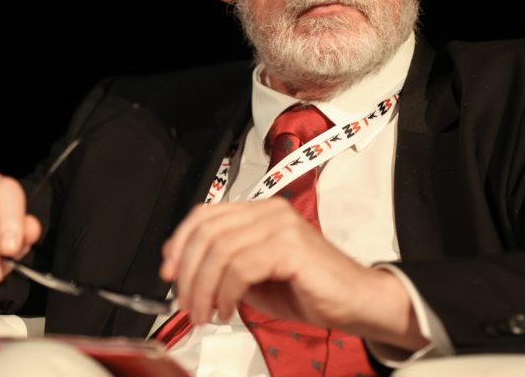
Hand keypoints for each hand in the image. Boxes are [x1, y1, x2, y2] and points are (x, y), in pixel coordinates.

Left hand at [159, 200, 424, 349]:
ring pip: (220, 251)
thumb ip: (224, 267)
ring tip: (206, 313)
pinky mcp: (289, 247)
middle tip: (185, 303)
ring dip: (203, 288)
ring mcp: (280, 226)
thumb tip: (183, 270)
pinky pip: (240, 267)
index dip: (180, 242)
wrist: (356, 301)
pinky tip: (227, 310)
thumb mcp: (254, 277)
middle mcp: (268, 211)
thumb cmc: (309, 290)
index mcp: (259, 212)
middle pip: (207, 232)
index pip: (205, 215)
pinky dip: (226, 292)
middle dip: (188, 272)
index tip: (168, 271)